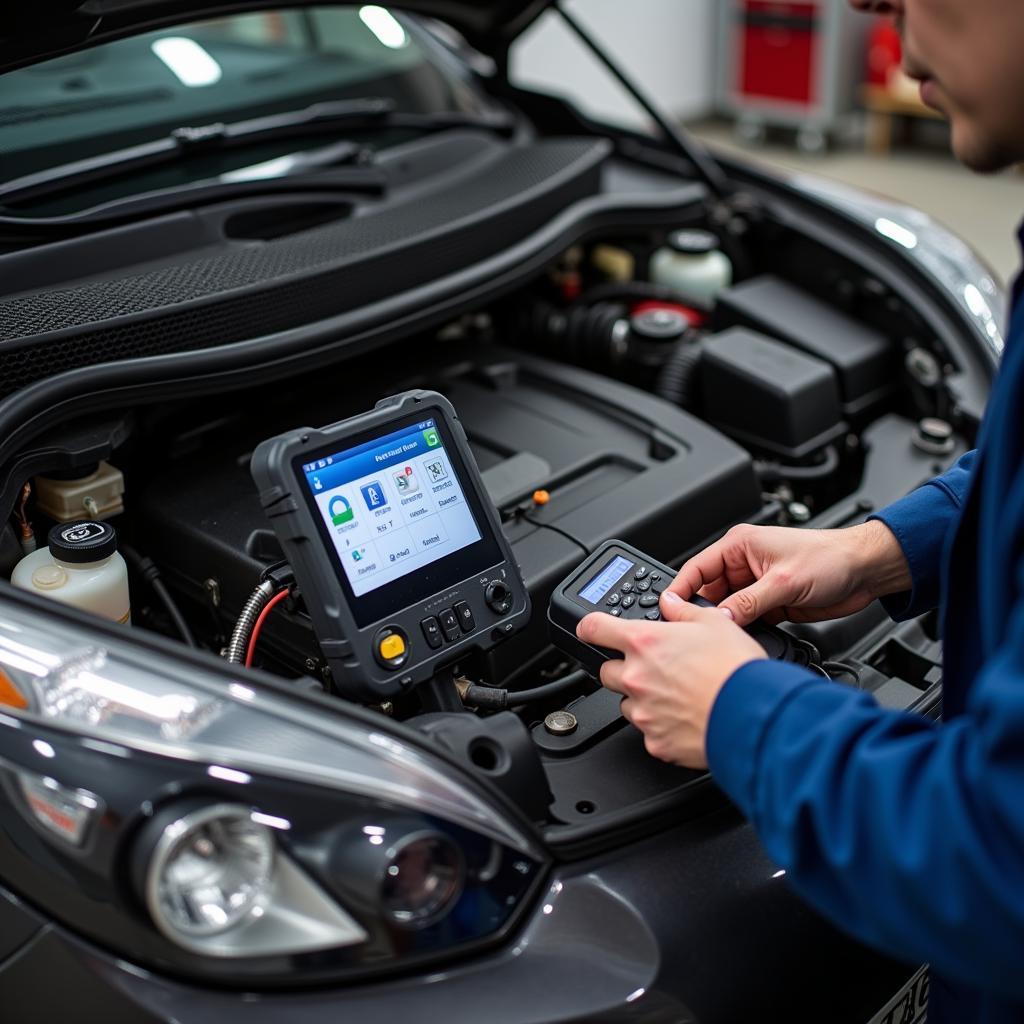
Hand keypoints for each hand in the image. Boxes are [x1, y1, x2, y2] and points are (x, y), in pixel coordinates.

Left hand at [577, 592, 766, 768]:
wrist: (754, 716)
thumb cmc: (737, 670)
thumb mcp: (715, 622)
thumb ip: (683, 610)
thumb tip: (670, 602)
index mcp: (644, 642)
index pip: (593, 628)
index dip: (589, 626)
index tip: (591, 630)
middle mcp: (636, 677)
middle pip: (607, 671)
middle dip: (625, 668)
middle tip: (655, 668)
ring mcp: (643, 713)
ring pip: (627, 703)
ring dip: (642, 698)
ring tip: (677, 695)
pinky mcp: (655, 742)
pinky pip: (648, 732)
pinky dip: (661, 726)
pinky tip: (686, 718)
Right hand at [666, 521, 910, 627]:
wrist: (866, 571)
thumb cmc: (830, 558)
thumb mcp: (784, 581)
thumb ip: (749, 602)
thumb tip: (719, 619)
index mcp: (739, 546)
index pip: (696, 569)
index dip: (679, 590)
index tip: (666, 611)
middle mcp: (743, 564)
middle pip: (708, 593)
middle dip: (702, 612)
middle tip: (694, 633)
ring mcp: (756, 585)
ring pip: (726, 610)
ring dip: (724, 624)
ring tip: (717, 640)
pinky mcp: (769, 604)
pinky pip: (745, 620)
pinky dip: (742, 631)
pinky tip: (740, 640)